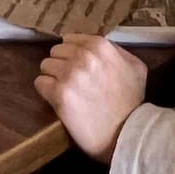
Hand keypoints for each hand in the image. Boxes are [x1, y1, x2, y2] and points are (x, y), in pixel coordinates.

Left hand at [34, 35, 149, 163]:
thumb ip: (115, 50)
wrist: (128, 133)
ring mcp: (70, 74)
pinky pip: (40, 83)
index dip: (72, 54)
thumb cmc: (133, 102)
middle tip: (71, 81)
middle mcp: (83, 56)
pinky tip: (58, 100)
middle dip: (61, 64)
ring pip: (45, 66)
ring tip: (66, 91)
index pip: (69, 40)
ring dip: (53, 78)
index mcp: (100, 46)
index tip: (77, 66)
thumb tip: (93, 45)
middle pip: (55, 52)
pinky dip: (46, 91)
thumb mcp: (135, 67)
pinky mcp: (59, 94)